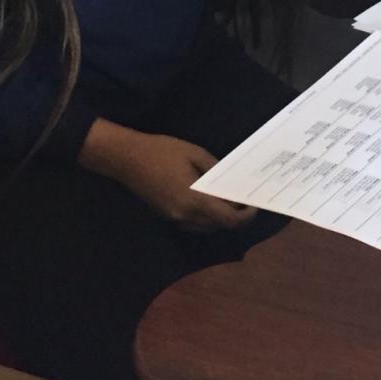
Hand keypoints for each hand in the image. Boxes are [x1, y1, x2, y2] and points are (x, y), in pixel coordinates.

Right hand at [79, 119, 255, 230]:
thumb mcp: (195, 153)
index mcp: (194, 200)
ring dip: (220, 218)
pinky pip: (193, 224)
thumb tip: (229, 183)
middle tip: (244, 200)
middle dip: (234, 217)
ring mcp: (174, 218)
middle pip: (218, 226)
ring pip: (205, 227)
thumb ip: (215, 170)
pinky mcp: (166, 216)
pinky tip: (209, 201)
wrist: (127, 158)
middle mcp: (185, 216)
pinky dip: (205, 217)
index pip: (227, 219)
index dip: (245, 217)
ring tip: (230, 200)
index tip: (254, 206)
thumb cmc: (162, 151)